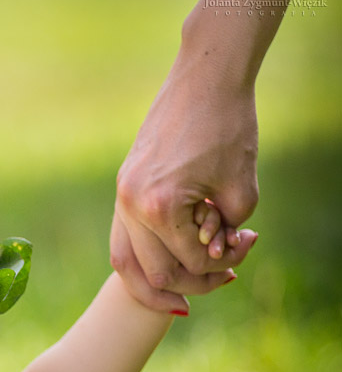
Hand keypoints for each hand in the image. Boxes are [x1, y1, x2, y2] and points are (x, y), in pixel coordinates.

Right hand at [112, 58, 258, 312]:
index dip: (226, 263)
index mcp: (159, 207)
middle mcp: (130, 206)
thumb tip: (214, 255)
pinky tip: (171, 258)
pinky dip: (147, 256)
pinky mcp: (123, 188)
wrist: (202, 80)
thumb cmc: (227, 127)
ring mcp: (121, 197)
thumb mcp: (242, 189)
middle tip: (227, 275)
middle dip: (195, 282)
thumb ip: (228, 232)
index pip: (191, 261)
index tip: (250, 241)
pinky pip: (124, 238)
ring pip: (126, 263)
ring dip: (158, 281)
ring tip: (188, 290)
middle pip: (154, 273)